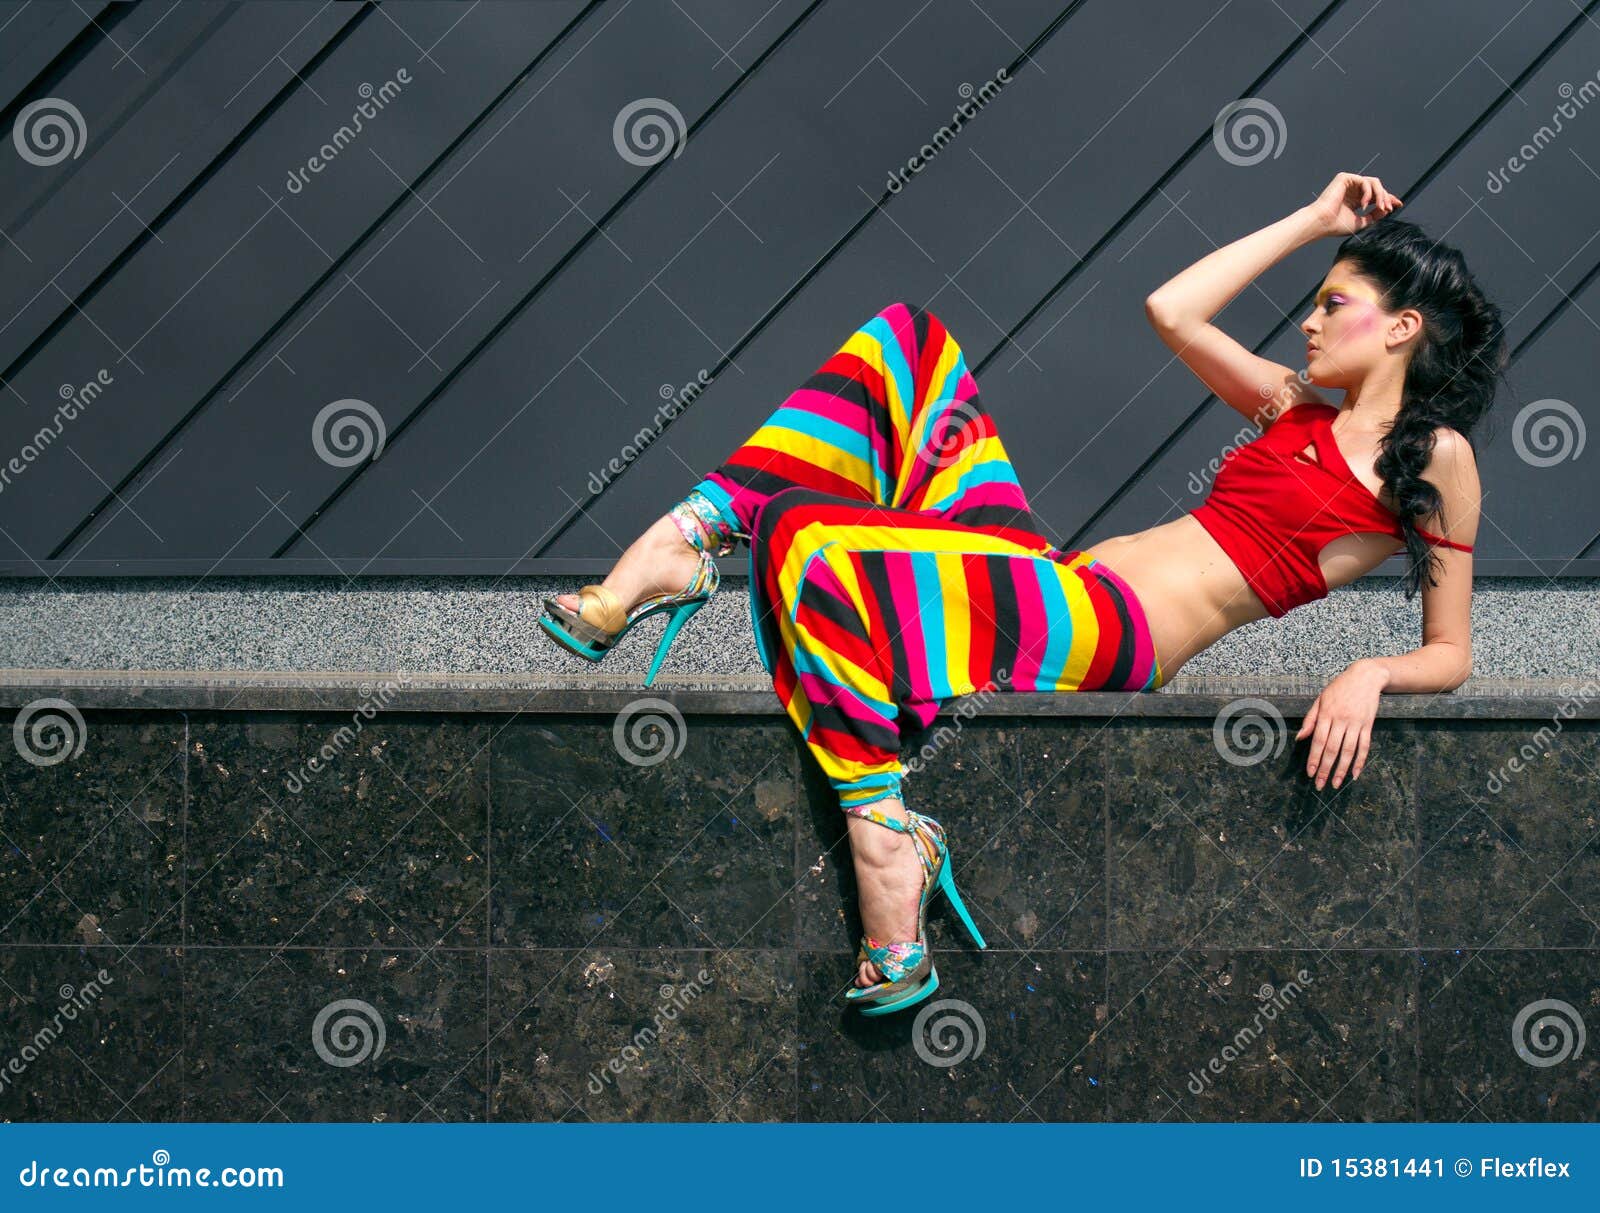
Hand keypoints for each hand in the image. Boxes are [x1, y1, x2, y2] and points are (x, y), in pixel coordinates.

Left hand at [1295, 660, 1389, 788]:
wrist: (1366, 677)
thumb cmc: (1339, 688)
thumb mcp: (1320, 699)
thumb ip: (1310, 719)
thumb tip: (1300, 738)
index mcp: (1326, 714)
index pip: (1318, 741)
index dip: (1314, 758)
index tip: (1310, 773)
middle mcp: (1341, 720)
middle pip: (1332, 749)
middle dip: (1325, 769)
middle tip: (1320, 785)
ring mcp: (1356, 723)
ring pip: (1349, 751)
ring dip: (1342, 769)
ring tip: (1336, 784)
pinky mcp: (1368, 725)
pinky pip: (1364, 746)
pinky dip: (1360, 761)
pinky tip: (1355, 774)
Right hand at [1305, 172, 1401, 236]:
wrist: (1322, 222)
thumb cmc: (1336, 225)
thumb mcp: (1361, 222)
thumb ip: (1374, 215)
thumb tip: (1386, 209)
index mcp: (1355, 200)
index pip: (1375, 196)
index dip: (1388, 199)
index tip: (1398, 205)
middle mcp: (1353, 190)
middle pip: (1377, 188)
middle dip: (1386, 198)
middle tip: (1388, 208)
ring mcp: (1349, 183)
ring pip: (1374, 182)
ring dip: (1380, 195)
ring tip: (1380, 207)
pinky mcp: (1345, 178)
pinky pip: (1365, 181)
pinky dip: (1369, 192)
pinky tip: (1364, 204)